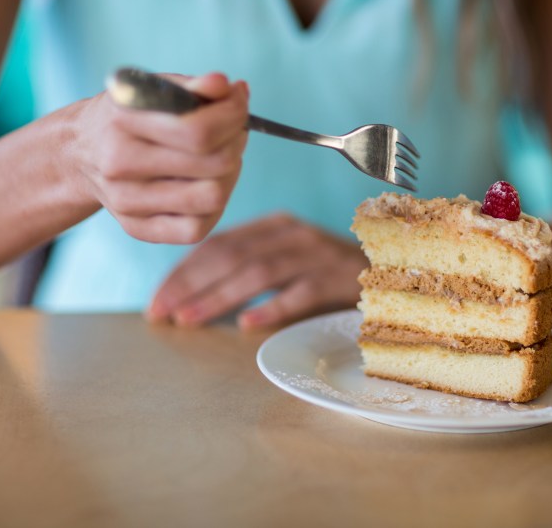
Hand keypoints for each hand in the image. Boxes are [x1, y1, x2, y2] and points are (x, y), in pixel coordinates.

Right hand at [73, 72, 248, 243]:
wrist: (79, 153)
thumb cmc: (128, 116)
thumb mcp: (152, 89)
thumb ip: (191, 86)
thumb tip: (226, 87)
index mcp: (123, 121)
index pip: (198, 130)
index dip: (233, 115)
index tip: (239, 100)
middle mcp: (119, 164)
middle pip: (213, 165)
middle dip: (236, 142)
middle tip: (233, 130)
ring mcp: (126, 202)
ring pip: (212, 198)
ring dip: (230, 175)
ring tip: (221, 157)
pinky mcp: (136, 228)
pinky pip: (196, 229)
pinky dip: (214, 207)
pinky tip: (206, 184)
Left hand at [146, 213, 367, 328]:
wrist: (394, 273)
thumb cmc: (330, 276)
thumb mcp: (288, 263)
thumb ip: (249, 270)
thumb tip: (191, 299)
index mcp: (275, 226)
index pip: (218, 243)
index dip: (183, 271)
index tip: (157, 300)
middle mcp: (292, 234)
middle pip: (231, 255)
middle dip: (190, 284)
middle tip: (161, 312)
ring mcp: (316, 254)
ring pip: (257, 272)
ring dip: (219, 297)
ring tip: (189, 320)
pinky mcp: (337, 279)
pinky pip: (300, 293)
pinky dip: (272, 308)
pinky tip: (247, 324)